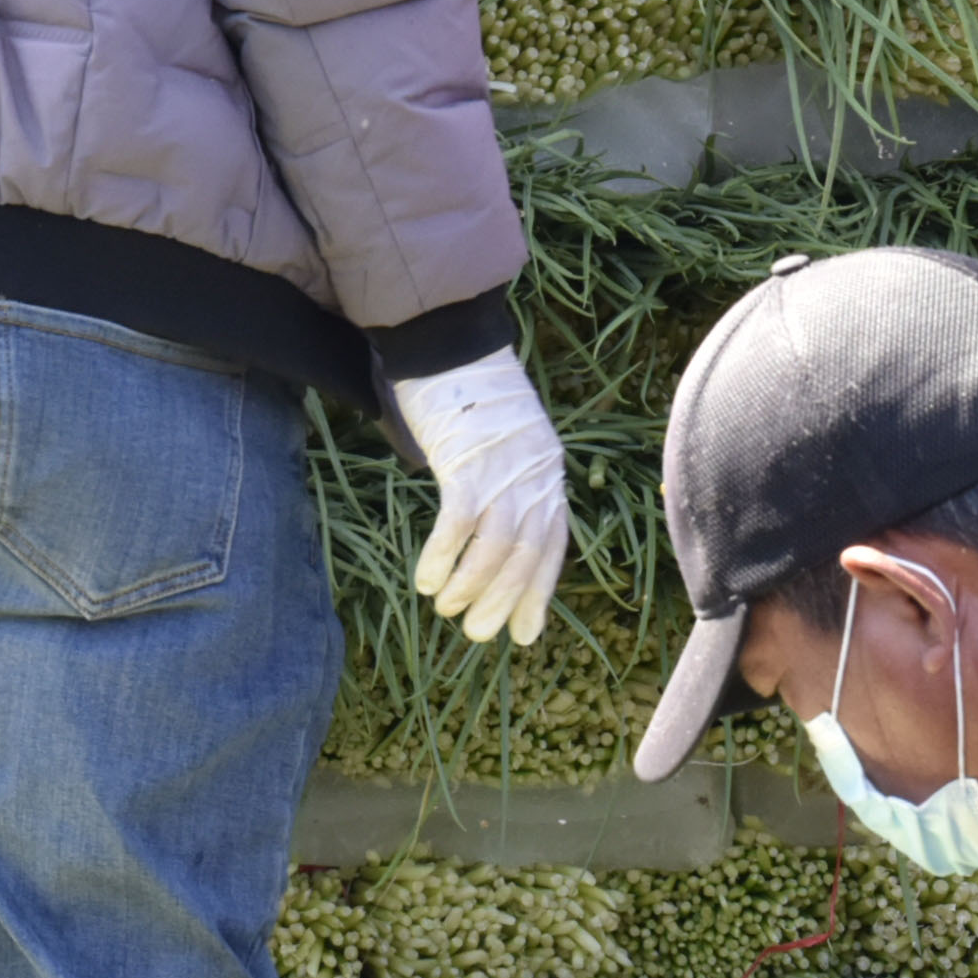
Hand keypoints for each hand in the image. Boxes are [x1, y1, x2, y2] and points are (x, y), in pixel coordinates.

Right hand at [392, 348, 568, 647]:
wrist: (449, 342)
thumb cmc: (467, 393)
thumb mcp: (502, 441)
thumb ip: (506, 481)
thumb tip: (492, 530)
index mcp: (546, 472)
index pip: (551, 545)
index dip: (537, 593)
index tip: (523, 634)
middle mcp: (535, 474)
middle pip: (527, 553)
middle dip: (504, 601)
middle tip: (478, 635)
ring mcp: (503, 468)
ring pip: (498, 546)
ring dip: (472, 587)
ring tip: (446, 610)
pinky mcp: (467, 461)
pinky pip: (460, 523)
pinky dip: (444, 557)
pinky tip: (426, 581)